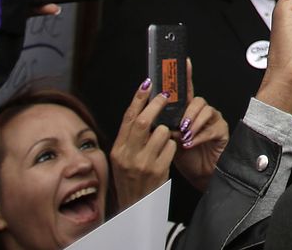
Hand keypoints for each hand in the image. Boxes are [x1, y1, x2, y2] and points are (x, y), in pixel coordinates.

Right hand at [110, 81, 176, 206]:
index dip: (138, 97)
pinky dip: (173, 146)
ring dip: (168, 130)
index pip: (128, 117)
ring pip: (162, 132)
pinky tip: (168, 153)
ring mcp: (143, 163)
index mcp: (118, 149)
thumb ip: (130, 139)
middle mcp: (128, 155)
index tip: (147, 83)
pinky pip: (172, 147)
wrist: (136, 209)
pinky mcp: (158, 171)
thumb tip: (143, 112)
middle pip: (144, 120)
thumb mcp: (122, 159)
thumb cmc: (131, 181)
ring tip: (165, 138)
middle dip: (157, 104)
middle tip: (166, 95)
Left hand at [170, 62, 229, 190]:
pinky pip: (212, 127)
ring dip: (193, 123)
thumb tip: (157, 118)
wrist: (199, 175)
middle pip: (197, 100)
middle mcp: (201, 114)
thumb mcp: (169, 140)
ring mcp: (213, 121)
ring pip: (206, 111)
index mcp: (186, 112)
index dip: (185, 75)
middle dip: (187, 110)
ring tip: (184, 136)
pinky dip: (199, 136)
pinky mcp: (221, 131)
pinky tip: (190, 143)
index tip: (184, 61)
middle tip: (179, 124)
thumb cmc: (185, 158)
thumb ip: (165, 126)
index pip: (185, 91)